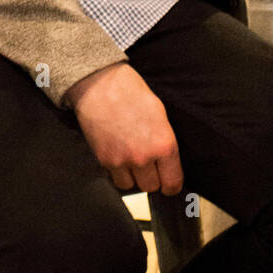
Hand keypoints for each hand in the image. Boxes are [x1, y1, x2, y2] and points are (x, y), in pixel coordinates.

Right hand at [64, 62, 183, 195]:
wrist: (100, 85)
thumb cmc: (130, 92)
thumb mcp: (160, 114)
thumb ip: (164, 141)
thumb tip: (167, 161)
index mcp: (163, 145)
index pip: (172, 183)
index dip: (171, 184)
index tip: (169, 181)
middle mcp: (144, 157)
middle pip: (151, 187)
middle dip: (151, 178)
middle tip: (148, 164)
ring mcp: (122, 160)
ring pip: (131, 187)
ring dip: (132, 177)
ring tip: (130, 159)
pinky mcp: (103, 160)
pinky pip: (113, 178)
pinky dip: (116, 172)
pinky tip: (117, 155)